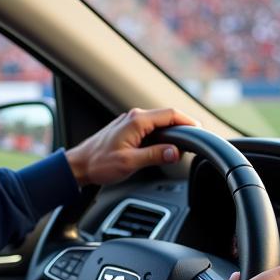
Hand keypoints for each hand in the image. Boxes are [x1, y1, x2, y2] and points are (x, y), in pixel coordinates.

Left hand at [64, 107, 198, 186]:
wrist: (79, 165)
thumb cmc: (98, 163)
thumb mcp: (129, 162)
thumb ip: (154, 155)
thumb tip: (175, 152)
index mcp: (137, 121)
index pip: (171, 115)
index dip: (188, 122)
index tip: (200, 131)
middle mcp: (134, 117)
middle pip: (167, 116)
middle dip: (183, 127)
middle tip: (196, 141)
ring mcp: (131, 122)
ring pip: (159, 122)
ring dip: (172, 131)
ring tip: (183, 145)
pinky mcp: (128, 129)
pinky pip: (151, 127)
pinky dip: (162, 134)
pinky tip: (165, 146)